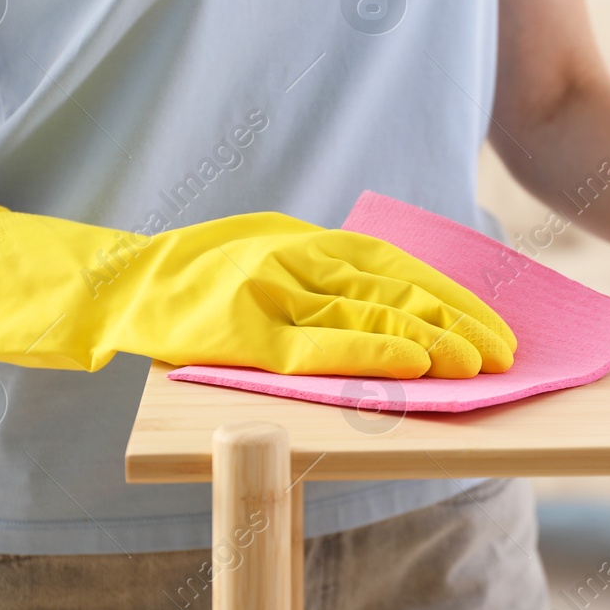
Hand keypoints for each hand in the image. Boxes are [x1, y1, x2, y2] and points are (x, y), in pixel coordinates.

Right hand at [0, 205, 514, 377]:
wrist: (106, 285)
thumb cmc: (190, 280)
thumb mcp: (262, 257)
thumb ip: (317, 276)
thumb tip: (389, 302)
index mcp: (302, 241)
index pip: (395, 267)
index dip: (448, 295)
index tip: (492, 322)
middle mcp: (293, 257)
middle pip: (393, 288)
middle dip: (453, 321)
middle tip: (503, 353)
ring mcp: (266, 289)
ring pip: (365, 314)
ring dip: (426, 340)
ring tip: (473, 365)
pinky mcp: (239, 329)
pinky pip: (315, 346)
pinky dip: (367, 354)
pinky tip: (410, 369)